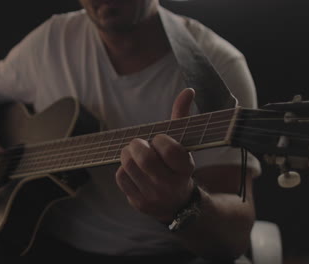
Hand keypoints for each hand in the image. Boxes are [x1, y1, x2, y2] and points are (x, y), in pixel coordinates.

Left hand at [115, 88, 196, 222]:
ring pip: (128, 165)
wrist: (177, 204)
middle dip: (137, 145)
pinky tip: (133, 169)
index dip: (160, 140)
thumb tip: (188, 91)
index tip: (160, 140)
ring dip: (127, 153)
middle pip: (144, 158)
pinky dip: (123, 168)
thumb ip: (182, 118)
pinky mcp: (138, 202)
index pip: (169, 149)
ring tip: (135, 153)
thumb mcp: (183, 145)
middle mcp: (171, 185)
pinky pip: (121, 177)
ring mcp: (153, 196)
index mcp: (185, 169)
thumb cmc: (176, 166)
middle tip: (139, 143)